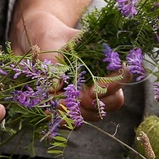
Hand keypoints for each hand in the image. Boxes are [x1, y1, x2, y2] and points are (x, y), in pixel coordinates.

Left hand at [10, 8, 125, 119]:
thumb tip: (56, 88)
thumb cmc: (49, 37)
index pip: (123, 74)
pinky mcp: (74, 106)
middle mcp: (101, 79)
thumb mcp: (50, 43)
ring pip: (96, 114)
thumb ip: (54, 63)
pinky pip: (77, 121)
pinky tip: (50, 113)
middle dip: (95, 105)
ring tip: (56, 104)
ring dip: (77, 114)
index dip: (112, 86)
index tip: (90, 91)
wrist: (36, 43)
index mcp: (104, 59)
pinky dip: (64, 120)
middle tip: (76, 100)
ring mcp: (89, 95)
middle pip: (115, 100)